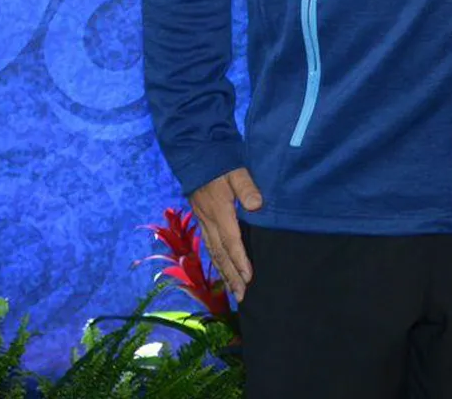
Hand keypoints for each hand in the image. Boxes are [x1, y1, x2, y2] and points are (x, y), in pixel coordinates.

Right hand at [188, 167, 263, 301]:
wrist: (195, 156)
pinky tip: (223, 271)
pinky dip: (216, 262)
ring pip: (213, 253)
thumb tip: (256, 205)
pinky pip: (209, 247)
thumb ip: (247, 187)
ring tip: (234, 292)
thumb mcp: (237, 171)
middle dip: (231, 276)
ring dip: (224, 273)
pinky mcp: (202, 221)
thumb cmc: (220, 163)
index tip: (249, 277)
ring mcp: (203, 222)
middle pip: (221, 254)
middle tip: (242, 296)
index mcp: (219, 211)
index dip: (240, 260)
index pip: (231, 241)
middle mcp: (209, 221)